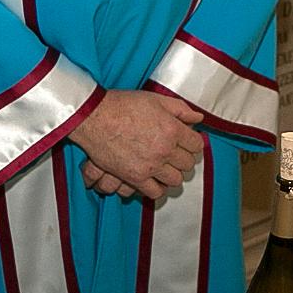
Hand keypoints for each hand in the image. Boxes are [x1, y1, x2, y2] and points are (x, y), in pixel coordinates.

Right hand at [72, 90, 203, 199]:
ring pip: (175, 180)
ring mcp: (151, 166)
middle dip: (184, 159)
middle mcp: (165, 149)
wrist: (95, 117)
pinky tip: (154, 180)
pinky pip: (155, 192)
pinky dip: (157, 188)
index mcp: (172, 129)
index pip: (196, 144)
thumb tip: (198, 117)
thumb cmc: (122, 105)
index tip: (188, 143)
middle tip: (176, 154)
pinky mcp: (135, 177)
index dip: (193, 143)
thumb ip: (180, 109)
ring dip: (172, 174)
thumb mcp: (155, 99)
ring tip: (166, 168)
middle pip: (187, 164)